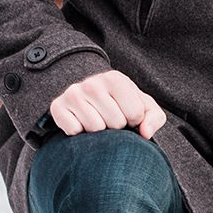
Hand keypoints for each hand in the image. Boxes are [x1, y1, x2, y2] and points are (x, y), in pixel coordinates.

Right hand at [49, 69, 166, 139]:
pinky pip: (74, 130)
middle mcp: (92, 83)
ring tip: (98, 121)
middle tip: (111, 119)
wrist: (89, 99)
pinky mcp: (57, 107)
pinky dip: (80, 133)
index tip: (128, 116)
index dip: (134, 121)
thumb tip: (144, 133)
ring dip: (99, 132)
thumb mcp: (144, 107)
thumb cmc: (122, 105)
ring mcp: (73, 93)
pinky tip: (82, 123)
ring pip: (95, 128)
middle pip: (115, 123)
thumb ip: (154, 118)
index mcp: (116, 78)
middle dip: (117, 128)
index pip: (135, 114)